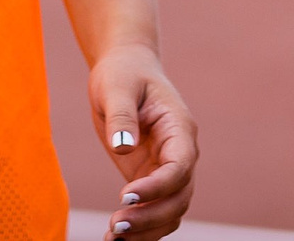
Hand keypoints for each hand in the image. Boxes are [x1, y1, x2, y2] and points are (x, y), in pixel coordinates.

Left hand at [89, 43, 196, 239]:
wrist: (125, 69)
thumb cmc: (123, 73)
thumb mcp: (117, 86)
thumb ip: (121, 113)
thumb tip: (123, 145)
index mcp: (179, 128)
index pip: (179, 166)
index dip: (157, 187)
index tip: (125, 196)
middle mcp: (180, 152)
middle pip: (179, 197)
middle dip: (151, 216)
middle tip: (114, 225)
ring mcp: (167, 168)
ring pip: (171, 211)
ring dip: (147, 229)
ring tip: (113, 238)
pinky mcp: (151, 178)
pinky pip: (154, 210)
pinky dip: (140, 228)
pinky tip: (114, 238)